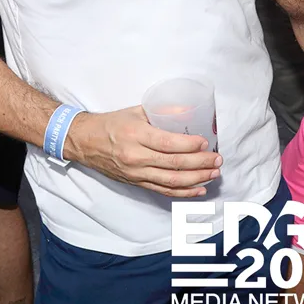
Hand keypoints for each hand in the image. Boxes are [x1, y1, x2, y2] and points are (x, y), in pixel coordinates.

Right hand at [65, 107, 221, 196]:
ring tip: (213, 174)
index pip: (168, 144)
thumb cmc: (112, 123)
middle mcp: (136, 157)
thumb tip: (187, 112)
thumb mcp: (136, 111)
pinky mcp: (136, 182)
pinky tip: (198, 189)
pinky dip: (182, 192)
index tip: (206, 143)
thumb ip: (161, 112)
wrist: (85, 141)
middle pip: (174, 165)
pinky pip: (162, 191)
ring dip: (196, 179)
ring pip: (171, 182)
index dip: (190, 145)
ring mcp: (136, 173)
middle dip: (200, 164)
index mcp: (136, 136)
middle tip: (217, 159)